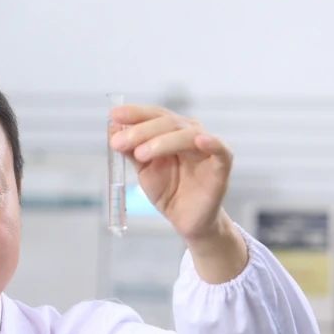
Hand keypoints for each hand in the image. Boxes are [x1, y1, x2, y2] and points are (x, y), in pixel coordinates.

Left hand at [109, 104, 247, 281]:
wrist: (187, 220)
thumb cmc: (169, 192)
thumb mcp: (143, 169)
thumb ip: (131, 149)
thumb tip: (112, 127)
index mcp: (172, 131)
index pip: (154, 115)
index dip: (135, 113)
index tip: (114, 115)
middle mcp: (190, 133)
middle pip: (168, 122)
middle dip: (141, 130)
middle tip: (118, 142)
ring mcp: (207, 147)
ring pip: (187, 134)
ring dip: (162, 141)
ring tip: (141, 154)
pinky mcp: (222, 164)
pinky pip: (220, 149)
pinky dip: (211, 142)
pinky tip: (199, 140)